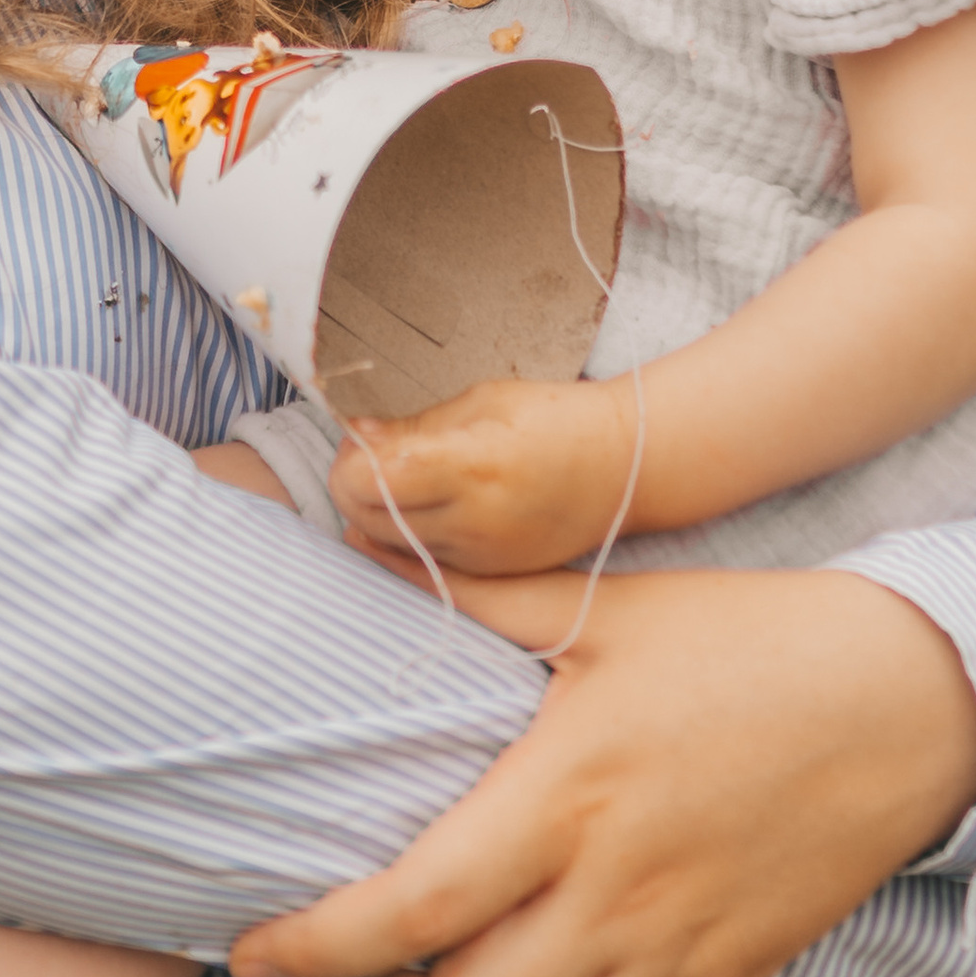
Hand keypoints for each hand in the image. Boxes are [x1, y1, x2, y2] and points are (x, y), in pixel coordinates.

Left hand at [231, 566, 975, 976]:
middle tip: (380, 955)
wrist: (907, 698)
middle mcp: (615, 892)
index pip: (413, 909)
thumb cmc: (746, 639)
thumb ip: (486, 593)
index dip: (317, 949)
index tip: (253, 956)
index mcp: (567, 793)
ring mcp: (678, 950)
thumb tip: (376, 535)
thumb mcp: (608, 601)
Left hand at [331, 376, 637, 573]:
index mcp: (471, 465)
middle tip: (365, 453)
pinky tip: (424, 501)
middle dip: (352, 487)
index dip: (351, 460)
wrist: (624, 468)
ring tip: (398, 474)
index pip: (373, 481)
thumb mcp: (482, 403)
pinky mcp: (492, 573)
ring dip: (377, 512)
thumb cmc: (554, 418)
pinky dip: (410, 533)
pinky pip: (427, 559)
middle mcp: (474, 521)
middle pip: (372, 520)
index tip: (356, 437)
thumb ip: (416, 427)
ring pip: (393, 546)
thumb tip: (358, 436)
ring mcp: (483, 555)